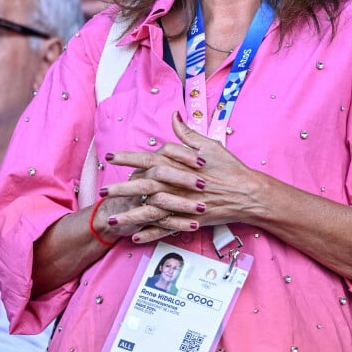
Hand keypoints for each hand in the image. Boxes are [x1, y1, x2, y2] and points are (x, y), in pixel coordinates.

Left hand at [100, 112, 260, 243]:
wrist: (248, 194)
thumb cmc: (230, 169)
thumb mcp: (209, 145)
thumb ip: (187, 133)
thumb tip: (174, 116)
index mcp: (179, 164)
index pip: (148, 158)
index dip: (128, 157)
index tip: (111, 156)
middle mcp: (177, 184)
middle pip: (143, 185)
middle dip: (121, 189)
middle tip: (103, 192)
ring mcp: (182, 204)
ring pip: (150, 210)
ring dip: (130, 215)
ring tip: (111, 219)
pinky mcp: (189, 220)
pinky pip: (165, 229)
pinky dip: (150, 233)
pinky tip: (135, 235)